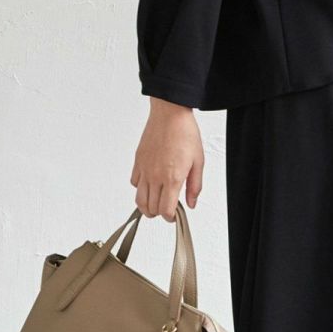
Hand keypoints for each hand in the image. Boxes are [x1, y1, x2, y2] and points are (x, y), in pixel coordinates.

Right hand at [131, 98, 203, 219]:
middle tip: (167, 209)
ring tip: (155, 204)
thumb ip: (194, 186)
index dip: (170, 218)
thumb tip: (191, 204)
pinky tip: (149, 184)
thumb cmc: (185, 133)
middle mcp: (155, 176)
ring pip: (139, 200)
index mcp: (172, 178)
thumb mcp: (198, 162)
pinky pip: (134, 183)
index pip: (166, 210)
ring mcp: (144, 170)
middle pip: (151, 209)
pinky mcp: (138, 162)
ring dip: (147, 206)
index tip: (175, 216)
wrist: (170, 114)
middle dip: (159, 214)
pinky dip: (140, 189)